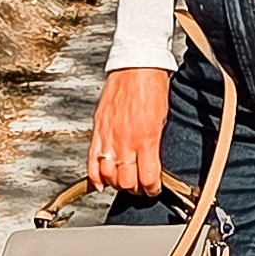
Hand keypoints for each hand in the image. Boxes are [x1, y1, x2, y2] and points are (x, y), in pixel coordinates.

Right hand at [90, 67, 172, 197]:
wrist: (136, 66)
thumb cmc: (152, 87)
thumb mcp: (163, 120)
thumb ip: (155, 144)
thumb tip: (154, 163)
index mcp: (146, 139)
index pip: (147, 178)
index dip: (152, 188)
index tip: (154, 189)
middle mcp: (125, 141)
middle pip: (126, 182)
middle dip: (136, 189)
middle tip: (140, 188)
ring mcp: (109, 137)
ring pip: (108, 176)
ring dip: (117, 184)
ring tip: (124, 183)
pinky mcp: (97, 130)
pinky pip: (92, 161)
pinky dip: (95, 177)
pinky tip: (101, 183)